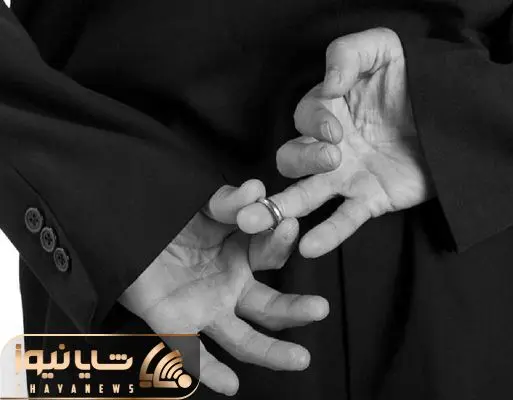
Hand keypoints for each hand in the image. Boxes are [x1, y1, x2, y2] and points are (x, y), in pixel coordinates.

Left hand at [118, 179, 328, 395]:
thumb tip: (257, 189)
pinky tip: (230, 385)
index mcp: (241, 256)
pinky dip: (210, 371)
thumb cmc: (169, 217)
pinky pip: (193, 353)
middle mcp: (230, 287)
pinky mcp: (176, 323)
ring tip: (300, 358)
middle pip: (269, 308)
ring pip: (243, 338)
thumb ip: (228, 201)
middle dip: (296, 309)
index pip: (271, 257)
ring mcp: (206, 309)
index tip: (287, 224)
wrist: (123, 228)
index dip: (280, 242)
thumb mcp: (202, 205)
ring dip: (272, 351)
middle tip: (320, 307)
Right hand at [238, 28, 433, 257]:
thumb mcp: (384, 50)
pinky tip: (308, 248)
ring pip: (304, 195)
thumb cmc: (416, 77)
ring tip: (256, 220)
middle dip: (300, 160)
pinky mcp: (370, 200)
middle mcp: (330, 147)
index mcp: (329, 111)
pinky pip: (344, 221)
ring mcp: (347, 177)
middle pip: (292, 159)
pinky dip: (327, 235)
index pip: (303, 119)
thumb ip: (349, 54)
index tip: (336, 127)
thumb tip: (329, 83)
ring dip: (280, 207)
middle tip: (333, 158)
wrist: (457, 115)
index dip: (314, 124)